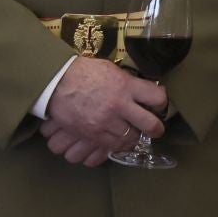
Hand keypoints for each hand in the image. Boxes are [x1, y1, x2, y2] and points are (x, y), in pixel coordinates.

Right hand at [39, 58, 167, 166]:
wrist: (56, 83)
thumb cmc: (83, 72)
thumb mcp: (111, 70)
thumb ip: (128, 82)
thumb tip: (140, 91)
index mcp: (126, 86)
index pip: (157, 98)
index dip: (161, 102)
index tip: (158, 103)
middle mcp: (120, 106)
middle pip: (150, 125)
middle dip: (156, 128)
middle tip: (155, 128)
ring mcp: (106, 123)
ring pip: (131, 139)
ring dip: (134, 137)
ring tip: (132, 133)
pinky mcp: (93, 135)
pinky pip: (113, 147)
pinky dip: (118, 145)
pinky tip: (118, 139)